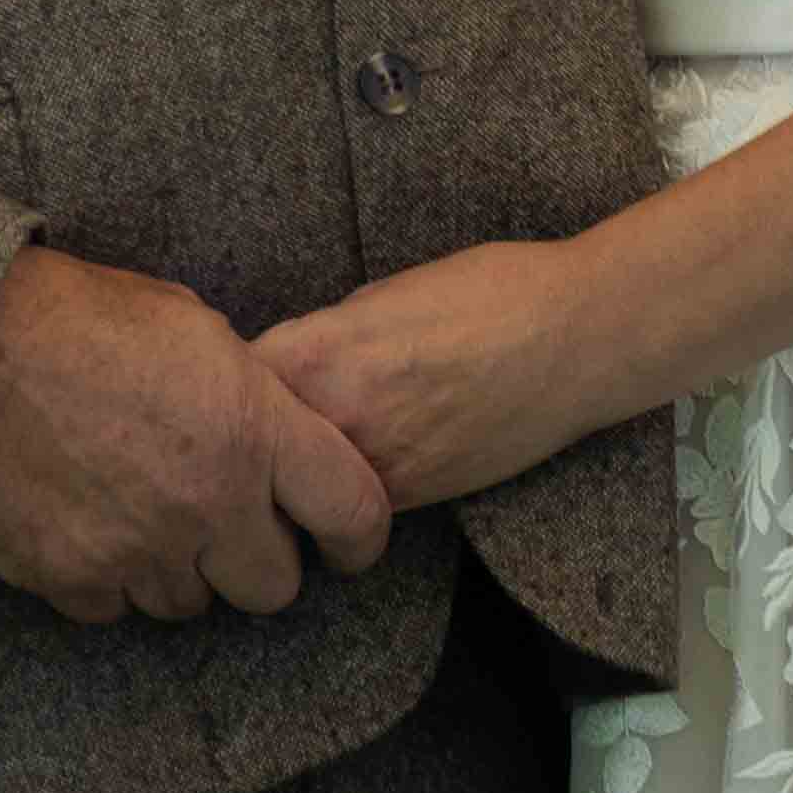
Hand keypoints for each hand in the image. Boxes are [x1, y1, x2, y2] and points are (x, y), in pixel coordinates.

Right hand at [0, 247, 388, 624]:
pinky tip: (83, 521)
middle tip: (217, 521)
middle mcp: (208, 501)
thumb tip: (274, 439)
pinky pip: (113, 608)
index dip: (358, 538)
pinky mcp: (73, 576)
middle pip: (273, 586)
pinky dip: (104, 577)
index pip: (353, 513)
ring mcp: (139, 548)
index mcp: (252, 428)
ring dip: (174, 569)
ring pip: (190, 604)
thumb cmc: (77, 317)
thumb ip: (249, 397)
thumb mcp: (190, 326)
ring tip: (135, 509)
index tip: (343, 546)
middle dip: (251, 558)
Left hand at [252, 239, 623, 512]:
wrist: (576, 338)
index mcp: (317, 352)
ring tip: (289, 455)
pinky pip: (354, 499)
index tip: (216, 384)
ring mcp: (376, 467)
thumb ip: (323, 336)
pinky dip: (343, 487)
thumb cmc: (487, 293)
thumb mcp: (378, 294)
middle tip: (239, 429)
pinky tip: (353, 461)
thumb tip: (289, 364)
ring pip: (298, 486)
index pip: (227, 385)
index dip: (218, 385)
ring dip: (287, 474)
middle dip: (242, 437)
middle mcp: (336, 419)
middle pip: (249, 446)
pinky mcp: (417, 498)